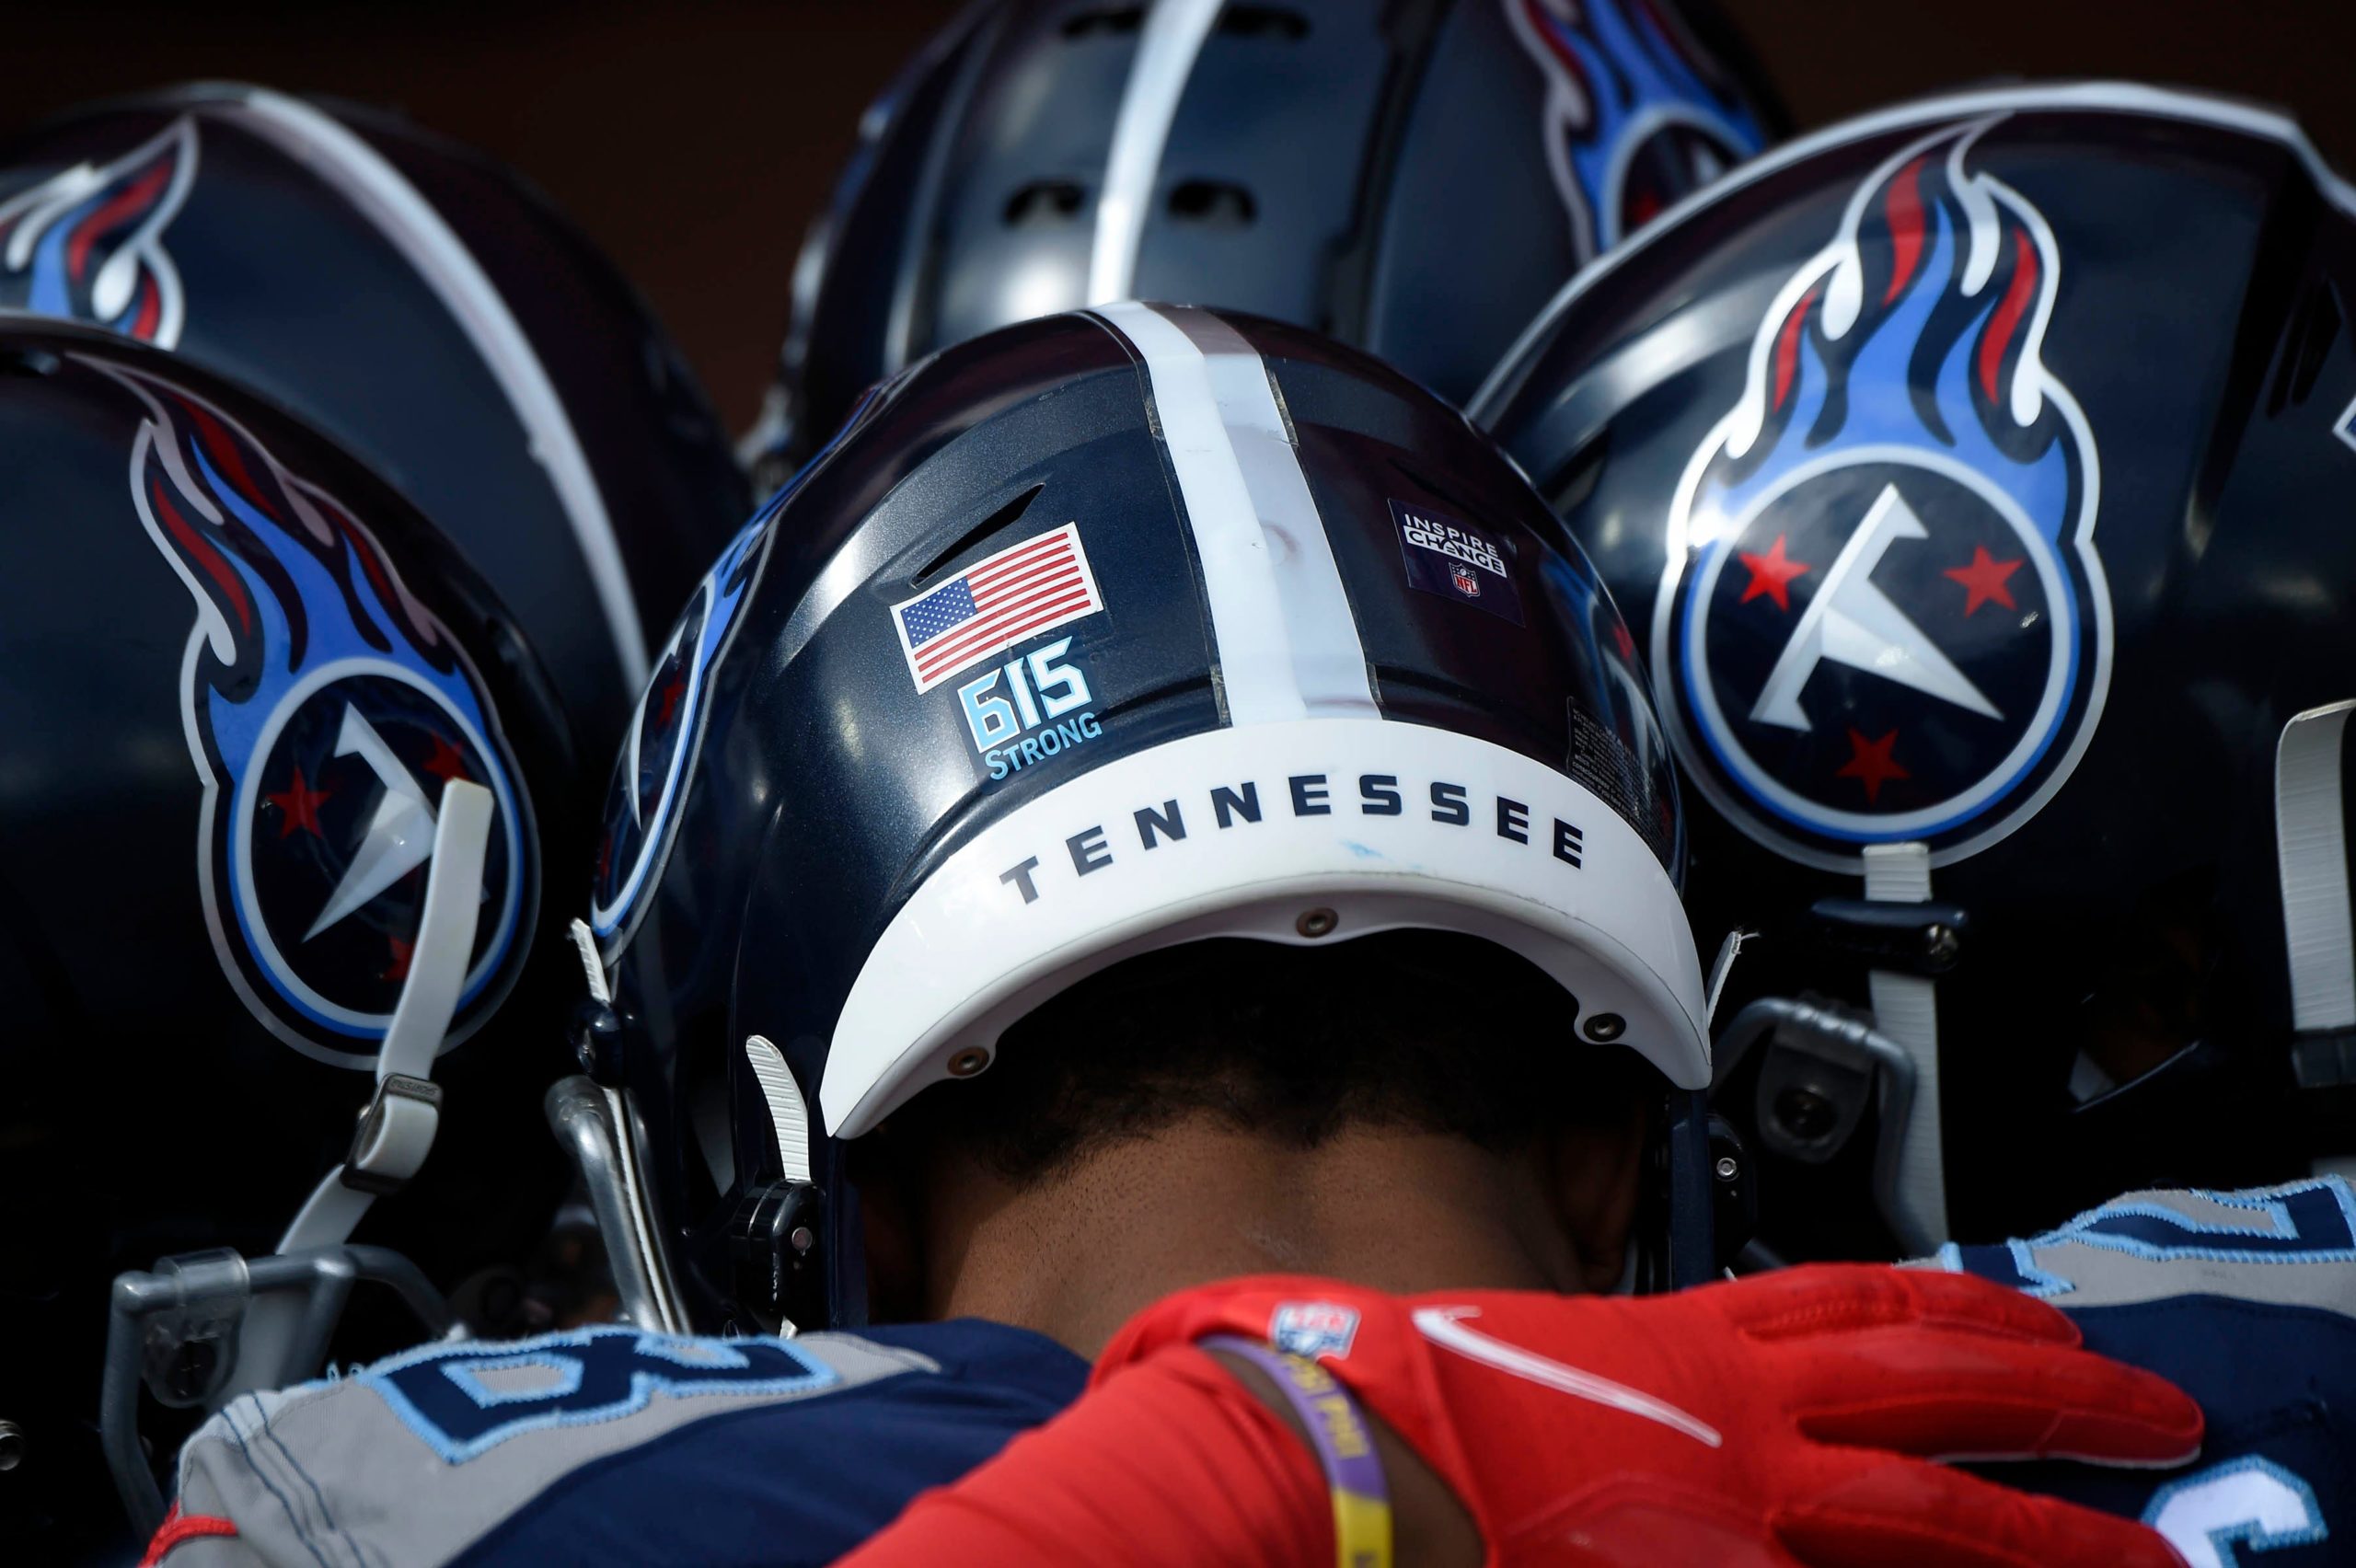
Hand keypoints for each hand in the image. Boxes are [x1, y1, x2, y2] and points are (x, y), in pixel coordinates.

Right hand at [1110, 1264, 2202, 1566]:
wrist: (1352, 1460)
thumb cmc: (1401, 1401)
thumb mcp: (1520, 1360)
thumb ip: (1591, 1373)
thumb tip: (1620, 1386)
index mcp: (1674, 1340)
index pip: (1842, 1307)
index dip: (1946, 1308)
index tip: (2020, 1313)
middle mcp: (1724, 1409)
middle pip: (1921, 1383)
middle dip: (2047, 1391)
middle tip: (2145, 1404)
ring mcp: (1729, 1496)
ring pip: (1925, 1508)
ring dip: (2045, 1527)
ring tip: (2143, 1541)